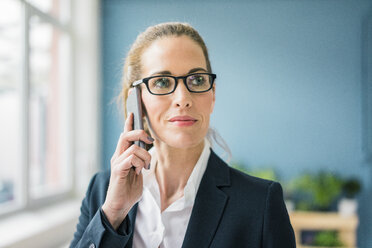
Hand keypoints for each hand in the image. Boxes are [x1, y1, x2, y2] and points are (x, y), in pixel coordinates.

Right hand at [102, 113, 152, 229]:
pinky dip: (140, 164)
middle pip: (126, 135)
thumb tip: (146, 148)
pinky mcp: (118, 169)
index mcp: (123, 155)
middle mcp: (118, 156)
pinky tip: (138, 172)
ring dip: (145, 157)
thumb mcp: (137, 171)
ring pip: (133, 147)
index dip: (129, 124)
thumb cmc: (129, 189)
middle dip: (139, 133)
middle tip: (149, 140)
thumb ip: (140, 159)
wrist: (120, 204)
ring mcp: (117, 162)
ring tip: (143, 168)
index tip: (133, 113)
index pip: (125, 135)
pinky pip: (132, 158)